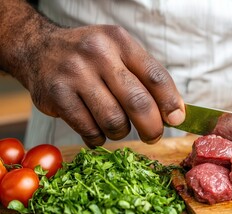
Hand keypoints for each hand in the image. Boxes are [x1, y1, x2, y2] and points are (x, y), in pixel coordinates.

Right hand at [22, 25, 184, 146]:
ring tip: (118, 127)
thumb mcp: (119, 53)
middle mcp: (98, 54)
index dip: (171, 103)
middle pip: (137, 103)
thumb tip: (176, 113)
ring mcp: (75, 74)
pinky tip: (98, 131)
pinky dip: (98, 138)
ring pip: (114, 121)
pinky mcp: (57, 96)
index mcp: (120, 42)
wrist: (39, 49)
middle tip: (153, 136)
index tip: (177, 120)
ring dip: (121, 132)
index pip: (156, 76)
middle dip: (152, 127)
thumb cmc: (91, 57)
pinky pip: (89, 130)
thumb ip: (146, 78)